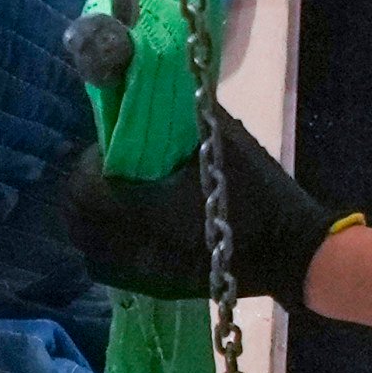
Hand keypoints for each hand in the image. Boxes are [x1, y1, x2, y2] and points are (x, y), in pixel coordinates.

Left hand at [60, 106, 347, 305]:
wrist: (292, 252)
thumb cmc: (261, 193)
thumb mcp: (226, 142)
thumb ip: (188, 113)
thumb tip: (161, 83)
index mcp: (154, 209)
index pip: (89, 190)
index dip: (86, 167)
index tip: (103, 151)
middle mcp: (141, 246)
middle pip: (79, 222)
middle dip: (81, 193)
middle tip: (101, 172)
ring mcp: (147, 273)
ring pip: (88, 249)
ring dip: (88, 222)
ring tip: (110, 201)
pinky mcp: (157, 289)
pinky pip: (108, 271)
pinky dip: (104, 249)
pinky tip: (124, 231)